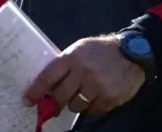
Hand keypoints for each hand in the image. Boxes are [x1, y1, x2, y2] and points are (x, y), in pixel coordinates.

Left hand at [24, 35, 144, 116]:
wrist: (133, 52)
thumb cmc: (101, 51)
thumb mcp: (80, 49)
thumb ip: (65, 65)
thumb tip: (48, 85)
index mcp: (72, 57)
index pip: (48, 76)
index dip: (36, 91)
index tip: (28, 101)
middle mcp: (83, 71)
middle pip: (60, 96)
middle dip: (56, 102)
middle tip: (56, 105)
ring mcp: (97, 85)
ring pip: (76, 106)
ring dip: (77, 104)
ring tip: (84, 93)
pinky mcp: (110, 97)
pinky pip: (93, 111)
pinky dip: (93, 107)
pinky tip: (98, 96)